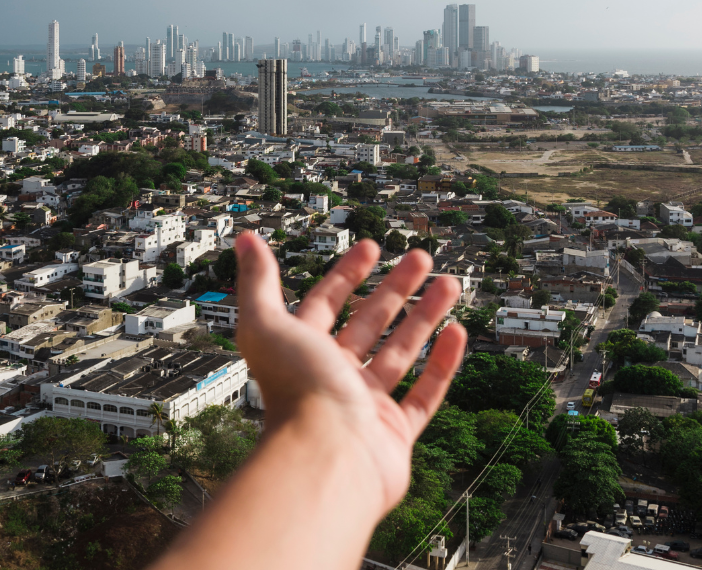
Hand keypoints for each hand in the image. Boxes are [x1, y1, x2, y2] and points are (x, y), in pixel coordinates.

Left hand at [235, 232, 466, 518]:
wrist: (326, 463)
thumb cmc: (296, 393)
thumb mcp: (266, 324)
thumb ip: (258, 280)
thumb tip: (245, 238)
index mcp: (303, 352)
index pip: (327, 303)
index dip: (348, 273)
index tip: (372, 247)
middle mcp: (333, 378)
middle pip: (370, 323)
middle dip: (396, 287)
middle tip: (421, 258)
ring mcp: (365, 407)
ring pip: (401, 352)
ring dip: (425, 316)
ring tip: (449, 284)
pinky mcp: (394, 436)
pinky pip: (425, 394)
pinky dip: (442, 364)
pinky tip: (456, 333)